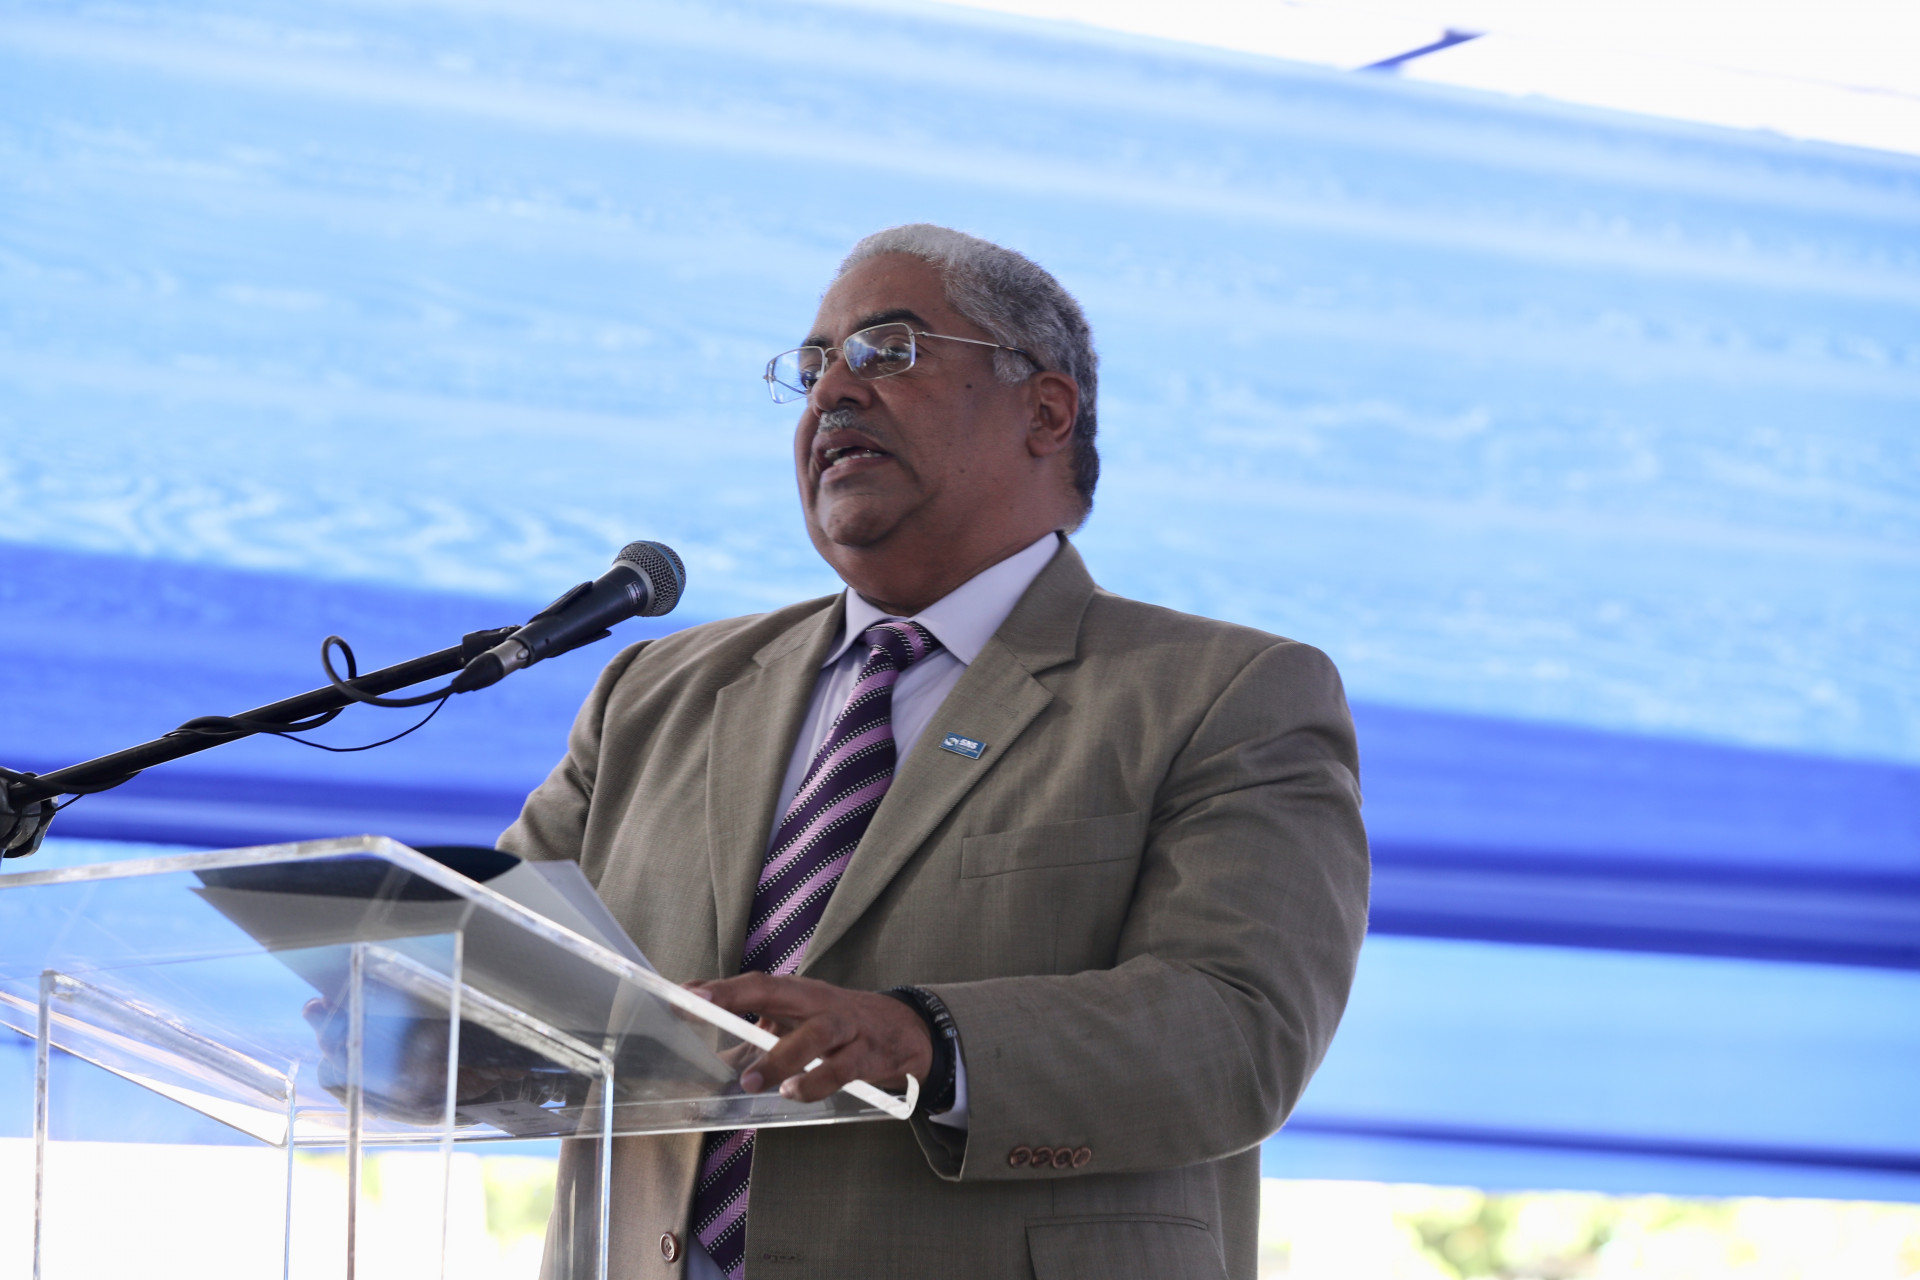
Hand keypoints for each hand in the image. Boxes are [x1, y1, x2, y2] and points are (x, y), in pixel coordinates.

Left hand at [688, 973, 931, 1104]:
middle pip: (776, 990)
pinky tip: (795, 1092)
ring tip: (753, 1081)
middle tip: (701, 1010)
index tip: (682, 994)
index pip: (754, 983)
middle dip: (737, 996)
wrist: (904, 1032)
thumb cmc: (837, 1027)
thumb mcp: (796, 1023)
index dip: (719, 988)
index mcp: (796, 993)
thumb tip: (698, 1056)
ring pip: (815, 1034)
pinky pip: (842, 1068)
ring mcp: (845, 1027)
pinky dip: (818, 1081)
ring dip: (782, 1056)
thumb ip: (750, 1037)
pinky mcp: (866, 1055)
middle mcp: (818, 1002)